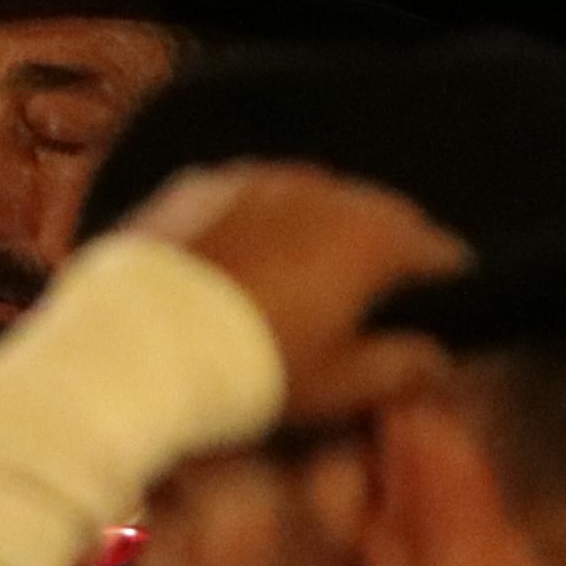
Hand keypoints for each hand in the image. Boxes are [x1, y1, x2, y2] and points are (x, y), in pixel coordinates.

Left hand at [125, 160, 471, 433]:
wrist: (121, 348)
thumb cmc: (244, 370)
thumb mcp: (335, 385)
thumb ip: (401, 368)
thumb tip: (437, 359)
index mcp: (370, 232)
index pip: (437, 251)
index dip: (443, 286)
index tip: (437, 312)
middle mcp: (319, 188)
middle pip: (374, 216)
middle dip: (378, 252)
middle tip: (367, 298)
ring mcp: (252, 179)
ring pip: (309, 201)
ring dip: (315, 231)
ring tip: (302, 278)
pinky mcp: (192, 188)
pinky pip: (248, 201)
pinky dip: (257, 225)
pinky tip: (242, 260)